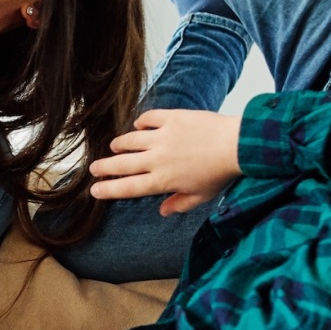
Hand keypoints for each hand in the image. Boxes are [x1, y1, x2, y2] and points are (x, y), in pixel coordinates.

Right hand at [88, 109, 241, 215]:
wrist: (237, 144)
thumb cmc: (221, 173)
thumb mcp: (201, 196)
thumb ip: (180, 203)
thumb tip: (162, 211)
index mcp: (162, 181)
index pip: (127, 188)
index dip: (108, 189)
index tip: (95, 190)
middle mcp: (156, 159)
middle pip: (121, 164)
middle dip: (103, 167)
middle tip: (93, 168)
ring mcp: (162, 137)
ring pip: (130, 140)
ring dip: (119, 144)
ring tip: (114, 146)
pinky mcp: (170, 118)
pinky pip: (148, 119)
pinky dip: (141, 123)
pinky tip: (139, 126)